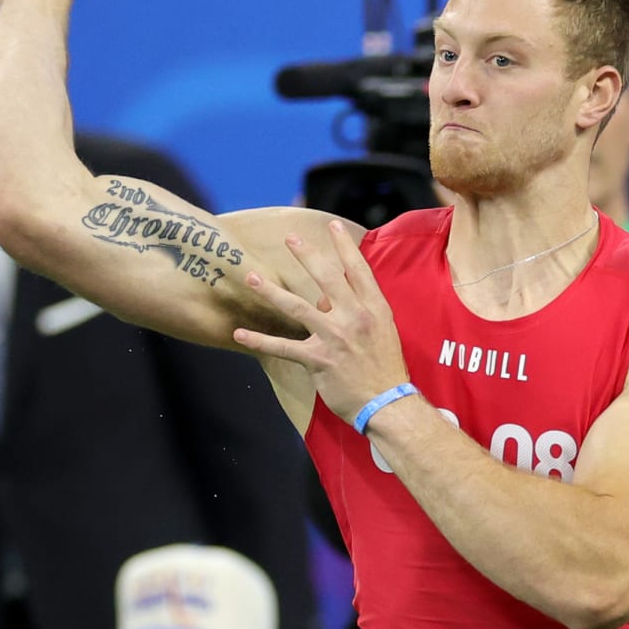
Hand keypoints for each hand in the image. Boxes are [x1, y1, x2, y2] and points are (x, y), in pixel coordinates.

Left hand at [232, 221, 411, 426]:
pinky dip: (259, 341)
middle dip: (306, 255)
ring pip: (296, 307)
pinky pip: (283, 347)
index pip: (358, 270)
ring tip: (251, 278)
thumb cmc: (386, 369)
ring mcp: (335, 337)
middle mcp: (354, 317)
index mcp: (374, 308)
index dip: (345, 245)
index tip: (333, 225)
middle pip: (326, 278)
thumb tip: (325, 300)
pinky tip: (240, 334)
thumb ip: (357, 311)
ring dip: (271, 291)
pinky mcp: (318, 359)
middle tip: (289, 238)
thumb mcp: (382, 332)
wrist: (388, 403)